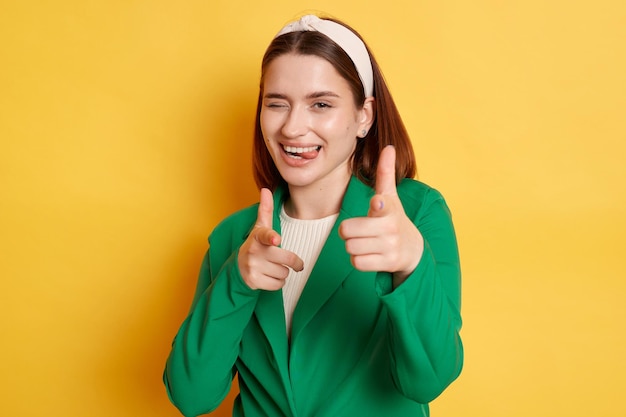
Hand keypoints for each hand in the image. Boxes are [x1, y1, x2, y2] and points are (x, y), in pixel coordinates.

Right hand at [238, 188, 303, 290]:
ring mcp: (253, 267)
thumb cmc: (256, 245)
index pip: (266, 235)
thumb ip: (265, 210)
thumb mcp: (260, 228)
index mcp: (258, 236)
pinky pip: (278, 285)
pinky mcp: (253, 281)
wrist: (238, 267)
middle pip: (287, 260)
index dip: (272, 237)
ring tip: (272, 267)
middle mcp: (254, 251)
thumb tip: (266, 189)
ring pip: (284, 273)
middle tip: (288, 261)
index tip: (276, 239)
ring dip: (283, 272)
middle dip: (292, 263)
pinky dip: (277, 283)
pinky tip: (268, 276)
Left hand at [339, 146, 423, 284]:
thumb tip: (389, 147)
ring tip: (366, 242)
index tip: (377, 203)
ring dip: (353, 246)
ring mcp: (390, 246)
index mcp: (389, 208)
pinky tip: (369, 254)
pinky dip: (358, 260)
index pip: (381, 205)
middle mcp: (391, 227)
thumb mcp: (391, 197)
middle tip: (359, 230)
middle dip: (347, 231)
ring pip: (350, 248)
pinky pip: (357, 263)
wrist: (413, 250)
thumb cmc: (393, 219)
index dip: (377, 205)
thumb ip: (385, 173)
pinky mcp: (389, 263)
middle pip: (346, 230)